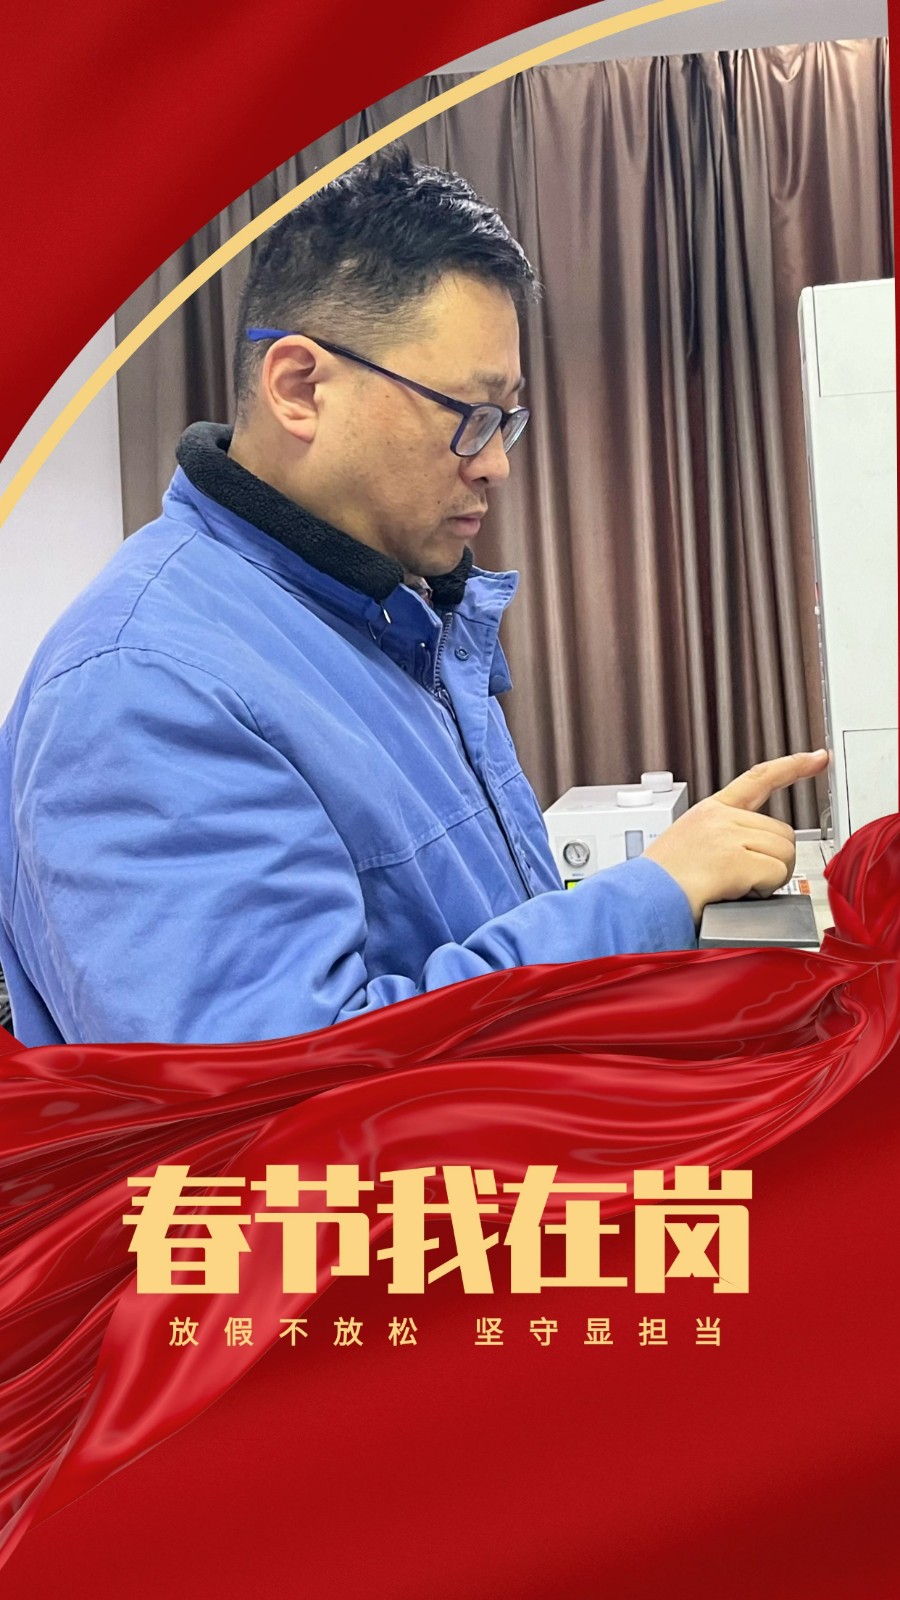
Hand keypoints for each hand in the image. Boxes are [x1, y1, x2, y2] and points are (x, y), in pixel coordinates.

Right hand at [644, 751, 828, 923]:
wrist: (640, 901)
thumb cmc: (661, 884)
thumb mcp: (689, 845)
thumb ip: (723, 839)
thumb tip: (757, 857)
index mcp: (710, 810)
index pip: (759, 778)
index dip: (793, 766)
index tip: (817, 758)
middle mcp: (721, 817)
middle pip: (783, 833)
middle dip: (773, 861)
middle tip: (744, 879)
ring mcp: (728, 836)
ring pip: (784, 854)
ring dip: (769, 878)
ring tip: (735, 887)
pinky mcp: (735, 860)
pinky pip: (775, 875)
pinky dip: (763, 891)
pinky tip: (736, 893)